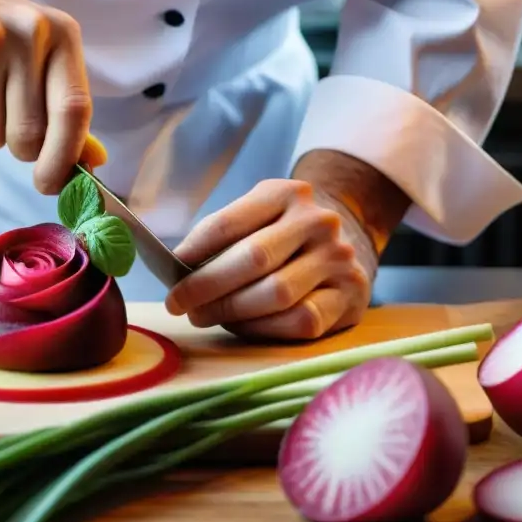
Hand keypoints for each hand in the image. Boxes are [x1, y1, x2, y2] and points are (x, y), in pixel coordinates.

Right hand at [0, 0, 91, 193]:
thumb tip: (93, 164)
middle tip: (4, 111)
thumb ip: (69, 106)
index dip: (64, 158)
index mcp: (56, 32)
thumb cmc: (2, 26)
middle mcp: (13, 38)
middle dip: (16, 143)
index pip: (72, 111)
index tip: (50, 184)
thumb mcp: (45, 49)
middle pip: (23, 137)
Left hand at [165, 179, 376, 339]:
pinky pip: (301, 320)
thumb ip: (220, 239)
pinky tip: (244, 325)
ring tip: (204, 316)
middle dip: (207, 287)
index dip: (193, 252)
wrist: (348, 236)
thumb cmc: (281, 233)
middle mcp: (318, 222)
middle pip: (253, 259)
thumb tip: (176, 273)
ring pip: (277, 294)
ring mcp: (339, 258)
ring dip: (231, 312)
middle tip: (179, 305)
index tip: (170, 273)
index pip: (228, 224)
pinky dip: (265, 328)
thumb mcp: (255, 217)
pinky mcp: (352, 295)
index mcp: (286, 193)